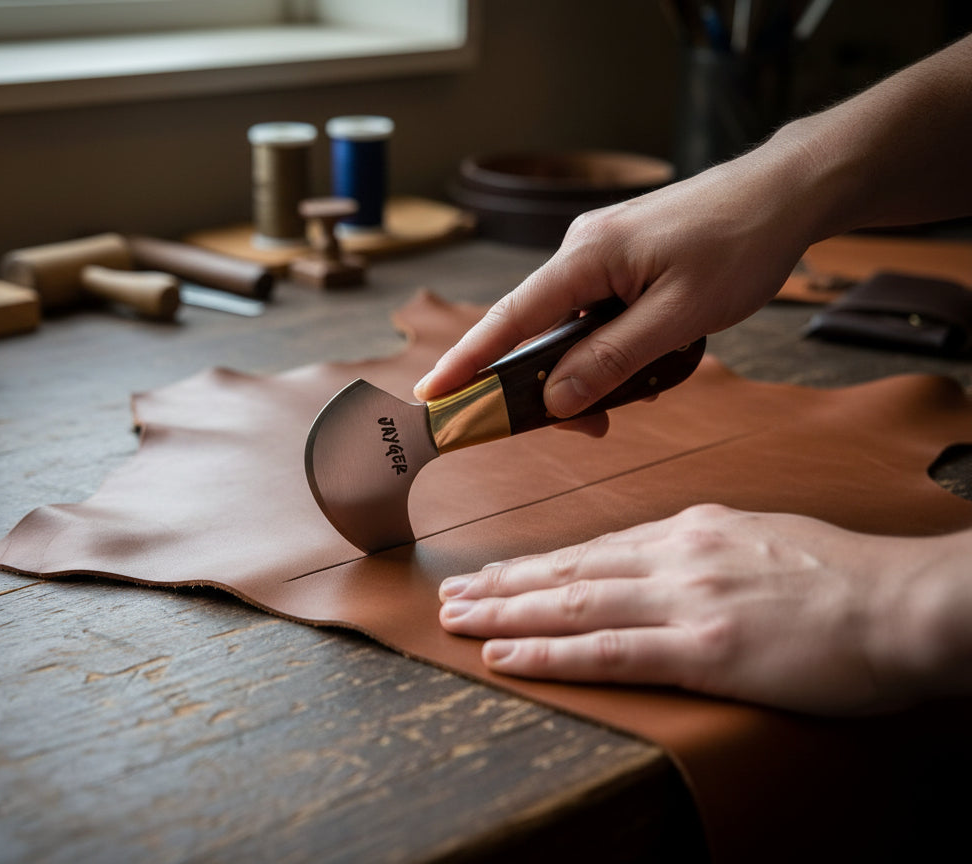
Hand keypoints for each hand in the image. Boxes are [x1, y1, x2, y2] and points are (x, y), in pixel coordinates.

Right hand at [414, 141, 819, 423]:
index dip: (467, 361)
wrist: (785, 193)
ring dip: (591, 366)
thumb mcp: (679, 316)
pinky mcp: (622, 259)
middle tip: (586, 428)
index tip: (431, 393)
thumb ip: (613, 359)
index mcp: (586, 257)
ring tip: (638, 393)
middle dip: (549, 383)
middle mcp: (581, 250)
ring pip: (571, 325)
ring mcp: (600, 252)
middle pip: (537, 329)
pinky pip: (596, 312)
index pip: (509, 318)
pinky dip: (611, 344)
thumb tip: (555, 398)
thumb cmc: (739, 244)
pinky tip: (648, 362)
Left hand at [438, 504, 971, 715]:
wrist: (904, 603)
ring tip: (456, 621)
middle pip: (568, 571)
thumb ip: (705, 550)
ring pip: (572, 605)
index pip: (594, 549)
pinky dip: (548, 655)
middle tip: (451, 595)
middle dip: (503, 585)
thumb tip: (666, 562)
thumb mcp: (762, 540)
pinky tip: (506, 656)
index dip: (536, 566)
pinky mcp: (704, 647)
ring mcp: (686, 599)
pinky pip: (608, 651)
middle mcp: (676, 555)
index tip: (496, 574)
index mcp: (692, 529)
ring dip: (505, 614)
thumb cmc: (844, 578)